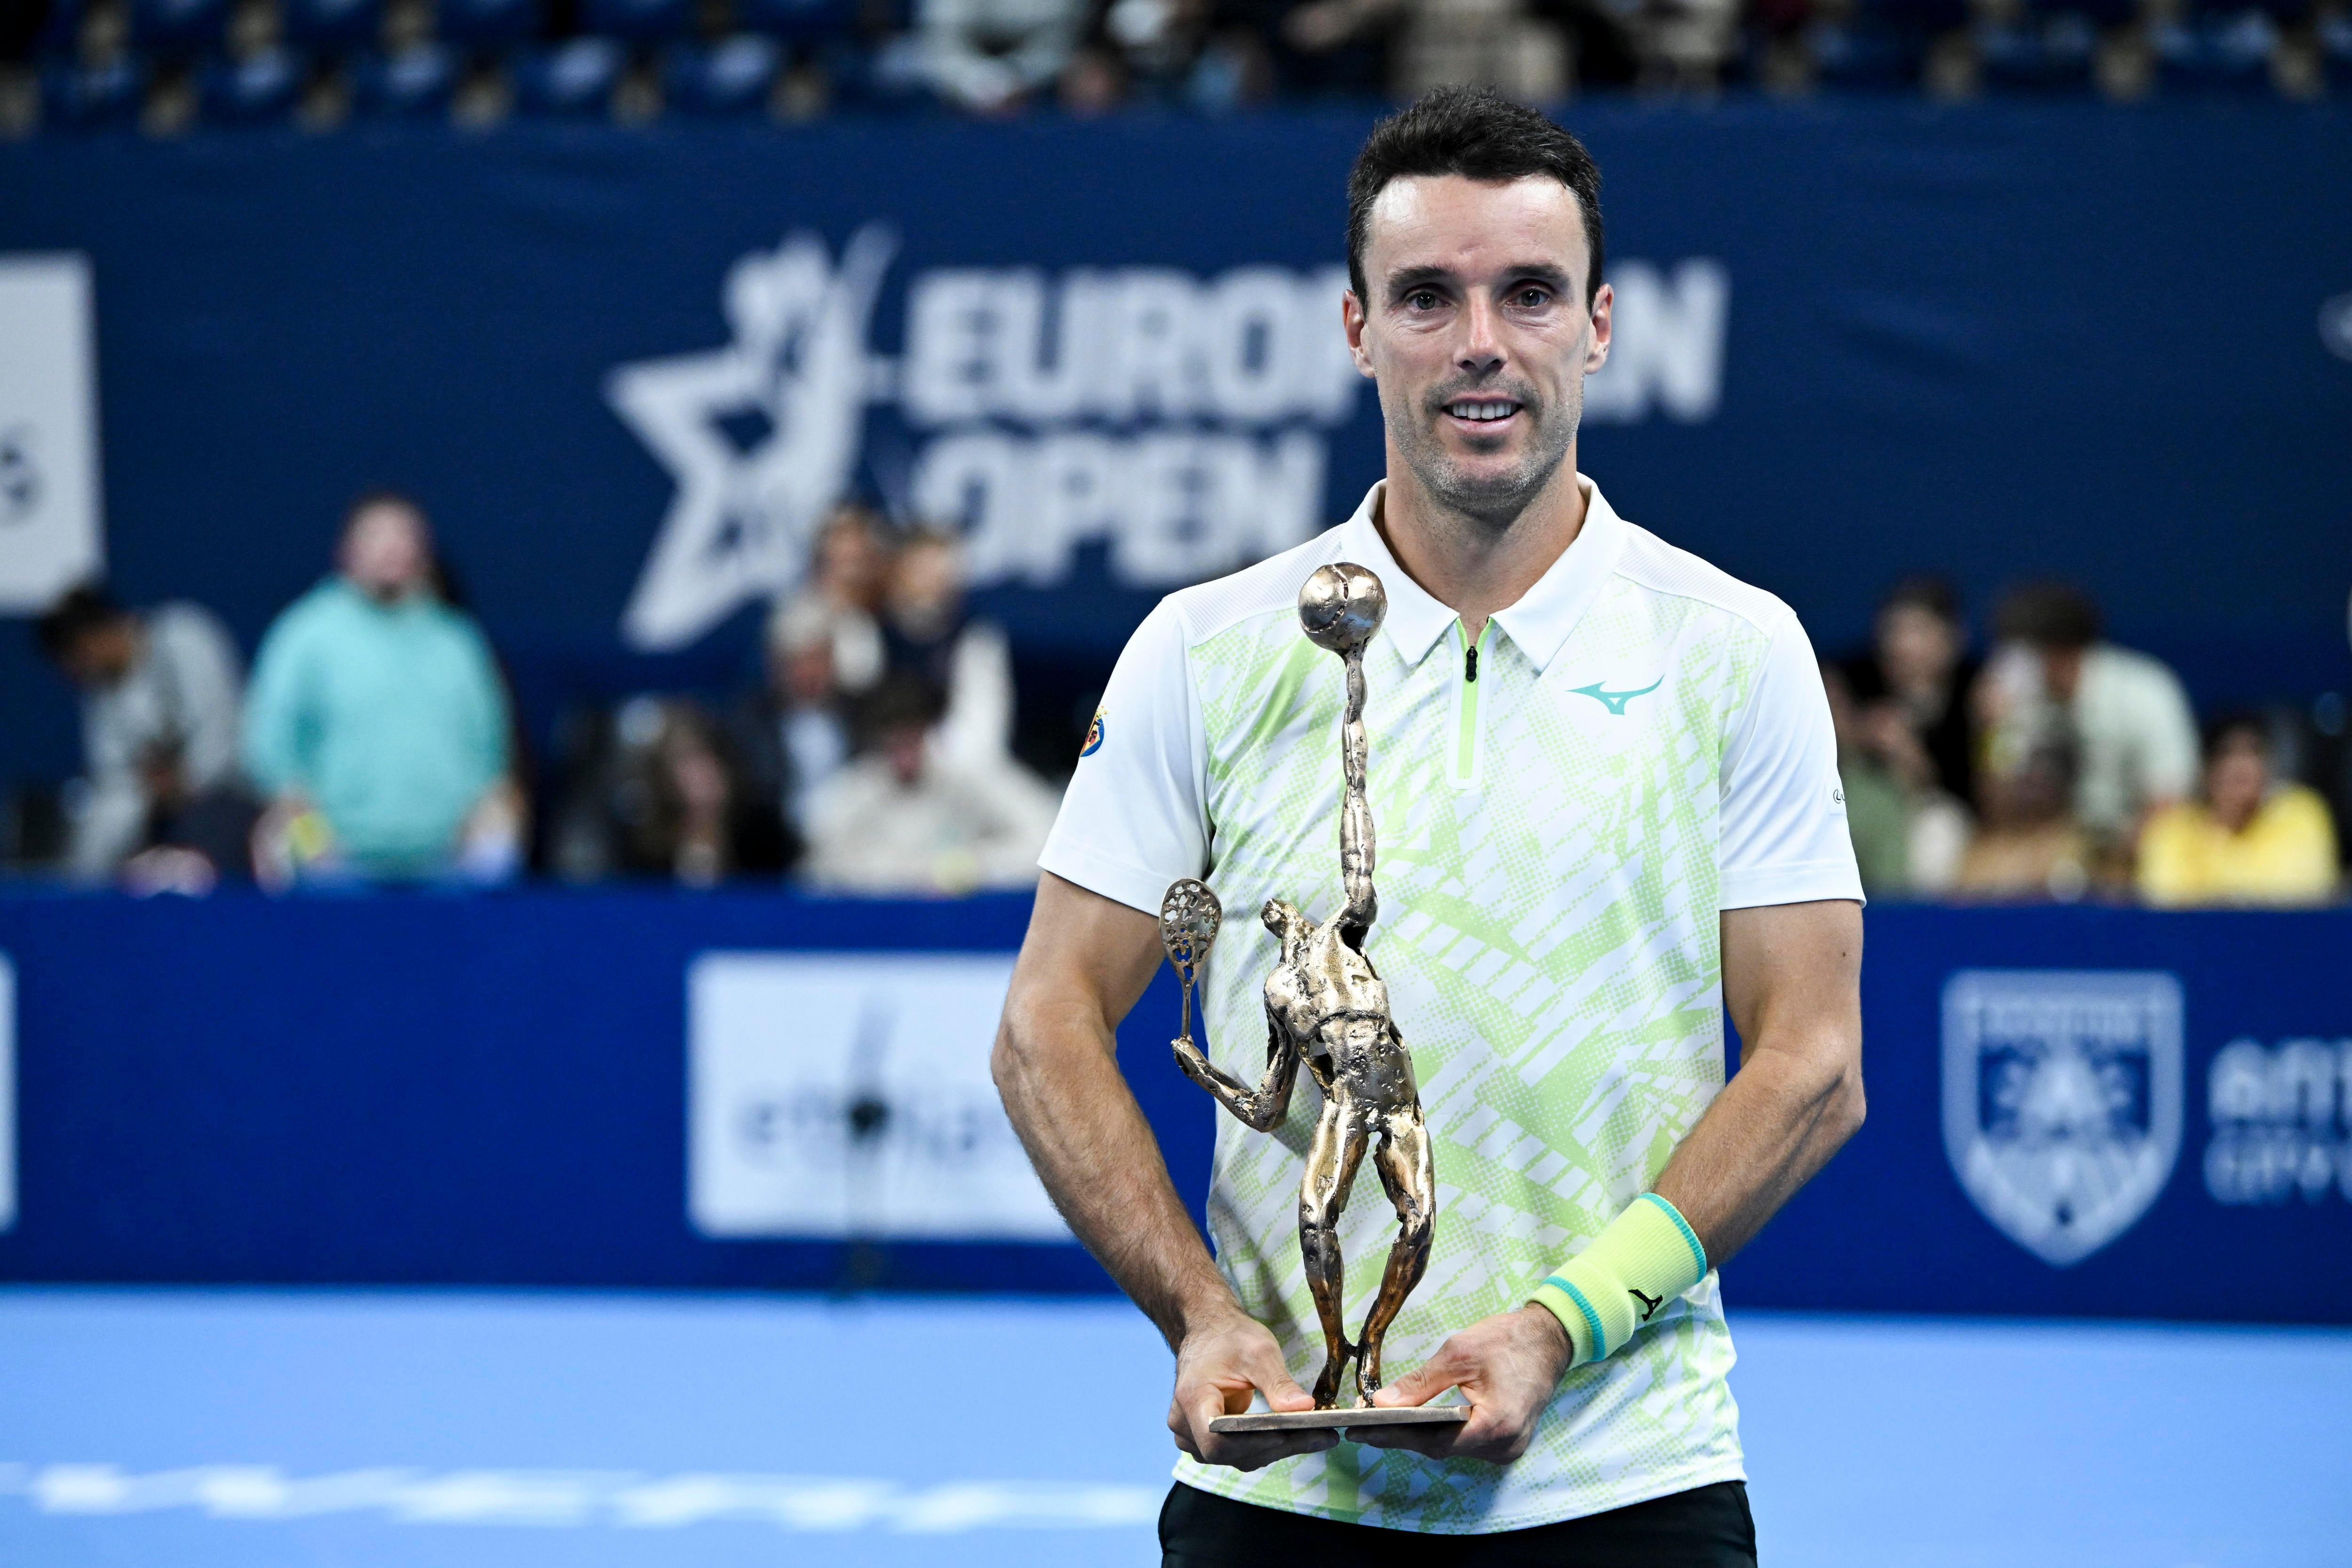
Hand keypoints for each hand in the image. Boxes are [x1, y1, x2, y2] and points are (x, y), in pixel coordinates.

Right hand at [1168, 1306, 1338, 1471]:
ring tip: (1317, 1437)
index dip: (1250, 1444)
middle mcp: (1185, 1423)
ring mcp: (1193, 1435)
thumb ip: (1278, 1383)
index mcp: (1192, 1397)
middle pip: (1230, 1453)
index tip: (1284, 1435)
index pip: (1215, 1440)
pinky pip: (1238, 1453)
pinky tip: (1297, 1437)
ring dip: (1276, 1450)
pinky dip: (1267, 1447)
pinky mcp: (1207, 1440)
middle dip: (1276, 1447)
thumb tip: (1304, 1408)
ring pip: (1237, 1458)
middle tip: (1321, 1437)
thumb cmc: (1229, 1338)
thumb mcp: (1259, 1352)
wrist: (1210, 1334)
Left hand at [1352, 1304, 1570, 1462]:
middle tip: (1360, 1426)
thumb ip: (1420, 1383)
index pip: (1433, 1441)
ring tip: (1380, 1424)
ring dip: (1418, 1435)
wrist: (1549, 1340)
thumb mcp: (1458, 1353)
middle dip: (1400, 1436)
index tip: (1358, 1432)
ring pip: (1451, 1448)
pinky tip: (1416, 1422)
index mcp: (1495, 1425)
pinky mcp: (1506, 1443)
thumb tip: (1381, 1403)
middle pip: (1440, 1448)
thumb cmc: (1507, 1341)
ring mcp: (1507, 1449)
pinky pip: (1464, 1443)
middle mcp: (1504, 1447)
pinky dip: (1439, 1433)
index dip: (1393, 1437)